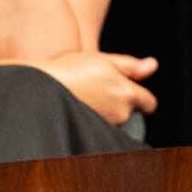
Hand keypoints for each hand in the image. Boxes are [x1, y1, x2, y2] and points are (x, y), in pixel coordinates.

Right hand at [41, 50, 159, 125]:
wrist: (38, 88)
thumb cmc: (68, 71)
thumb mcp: (102, 59)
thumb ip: (131, 65)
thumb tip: (153, 65)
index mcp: (126, 93)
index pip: (149, 103)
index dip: (141, 96)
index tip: (126, 90)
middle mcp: (120, 113)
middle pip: (130, 110)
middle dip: (119, 101)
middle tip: (97, 86)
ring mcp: (106, 125)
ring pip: (115, 119)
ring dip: (106, 109)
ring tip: (85, 95)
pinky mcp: (92, 133)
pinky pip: (101, 127)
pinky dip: (94, 119)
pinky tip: (80, 106)